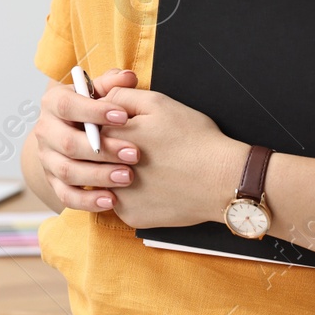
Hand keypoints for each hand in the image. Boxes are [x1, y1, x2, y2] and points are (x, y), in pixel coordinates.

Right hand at [32, 68, 140, 212]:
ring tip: (128, 177)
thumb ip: (113, 84)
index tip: (124, 116)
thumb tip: (128, 78)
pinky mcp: (54, 183)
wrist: (73, 132)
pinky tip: (112, 200)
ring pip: (67, 172)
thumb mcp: (99, 92)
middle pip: (67, 143)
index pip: (67, 106)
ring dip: (99, 176)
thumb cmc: (92, 110)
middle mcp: (45, 131)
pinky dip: (88, 201)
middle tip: (134, 154)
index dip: (94, 112)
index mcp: (53, 103)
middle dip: (102, 150)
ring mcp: (47, 159)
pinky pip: (67, 196)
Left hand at [100, 85, 247, 229]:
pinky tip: (156, 186)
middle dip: (110, 149)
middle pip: (95, 156)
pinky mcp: (131, 217)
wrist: (223, 180)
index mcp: (110, 138)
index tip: (126, 127)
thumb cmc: (195, 138)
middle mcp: (106, 170)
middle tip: (141, 149)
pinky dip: (134, 195)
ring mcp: (118, 197)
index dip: (108, 123)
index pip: (90, 126)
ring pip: (105, 181)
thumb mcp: (158, 103)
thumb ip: (121, 97)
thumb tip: (99, 99)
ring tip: (149, 167)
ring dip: (118, 174)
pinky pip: (122, 204)